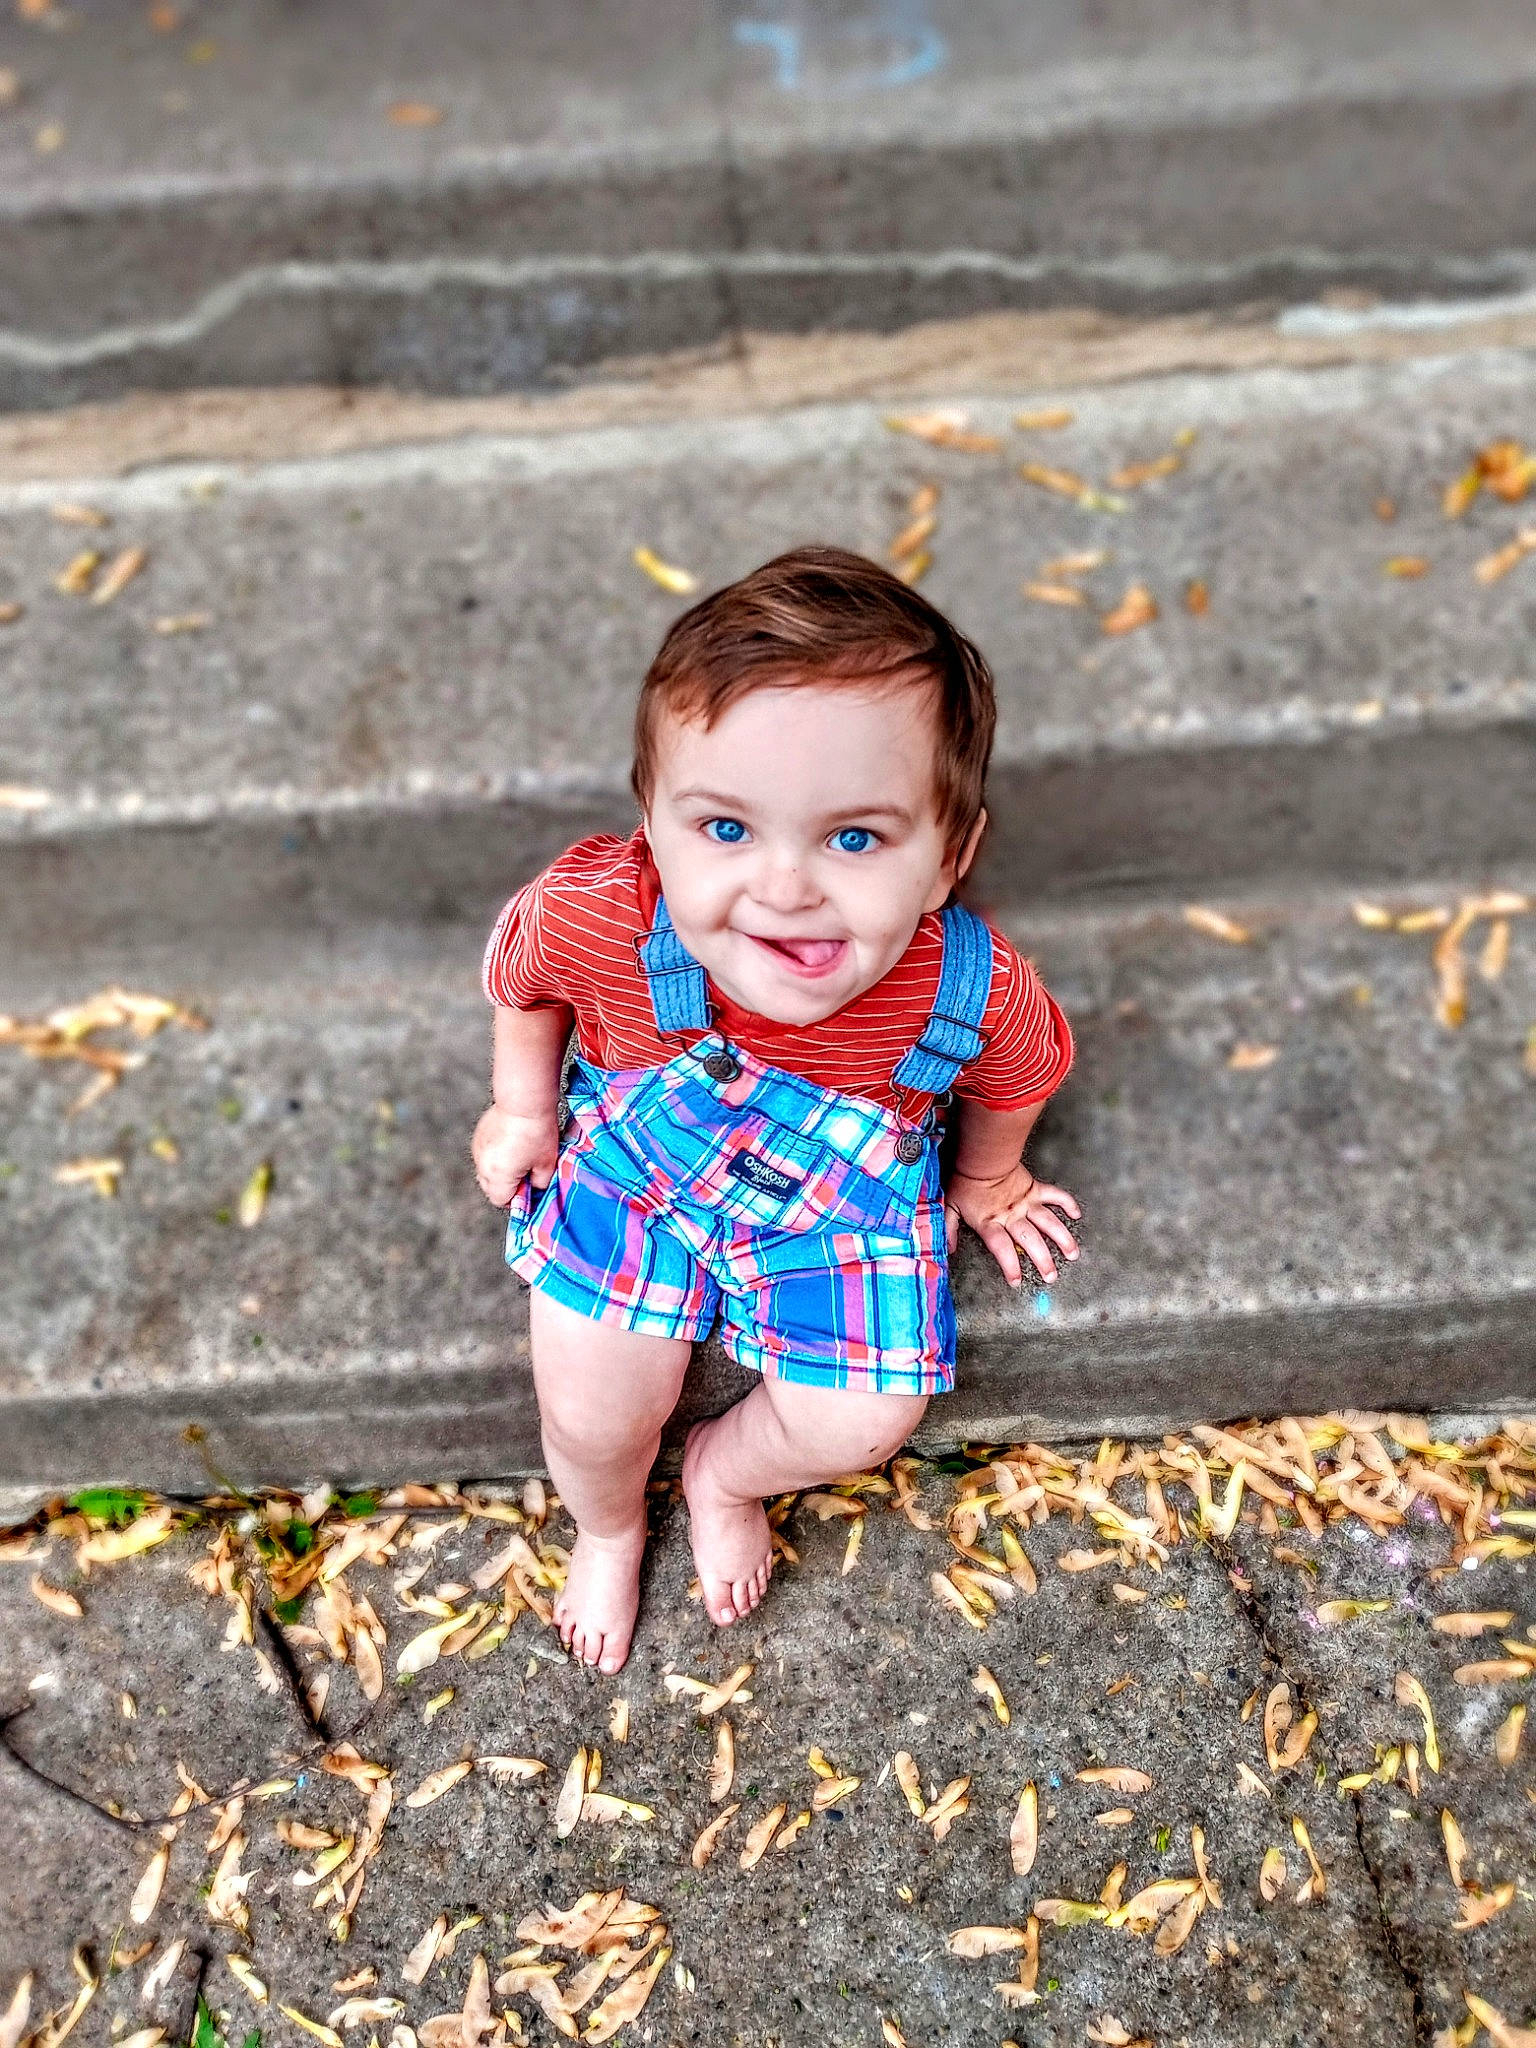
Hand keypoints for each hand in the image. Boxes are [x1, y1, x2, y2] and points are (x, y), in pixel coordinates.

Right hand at [472, 1103, 559, 1207]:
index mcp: (498, 1176)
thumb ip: (540, 1184)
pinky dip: (496, 1155)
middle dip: (507, 1186)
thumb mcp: (547, 1164)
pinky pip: (485, 1155)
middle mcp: (483, 1165)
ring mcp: (478, 1150)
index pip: (500, 1200)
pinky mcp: (479, 1136)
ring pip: (486, 1171)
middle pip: (490, 1188)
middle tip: (526, 1173)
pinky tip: (511, 1145)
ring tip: (519, 1157)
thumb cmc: (537, 1131)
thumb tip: (535, 1189)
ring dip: (500, 1171)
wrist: (525, 1101)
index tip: (528, 1189)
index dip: (516, 1199)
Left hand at [945, 1163, 1081, 1288]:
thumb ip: (949, 1228)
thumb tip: (948, 1249)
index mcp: (991, 1222)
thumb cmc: (965, 1181)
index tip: (1016, 1281)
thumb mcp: (950, 1206)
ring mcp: (1026, 1202)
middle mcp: (1012, 1215)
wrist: (982, 1156)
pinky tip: (1076, 1215)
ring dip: (1062, 1239)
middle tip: (1051, 1276)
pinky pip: (1055, 1196)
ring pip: (1048, 1223)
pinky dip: (1067, 1203)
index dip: (1010, 1266)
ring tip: (1073, 1254)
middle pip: (1031, 1241)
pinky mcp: (1034, 1189)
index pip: (1002, 1249)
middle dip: (1043, 1261)